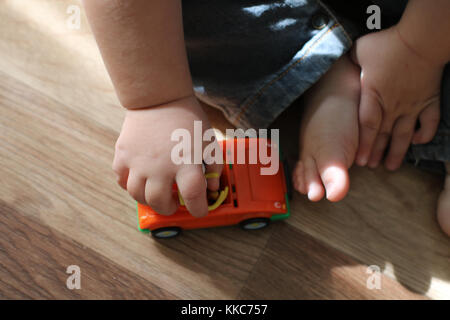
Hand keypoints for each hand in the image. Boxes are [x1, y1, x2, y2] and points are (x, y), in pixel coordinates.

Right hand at [112, 96, 222, 216]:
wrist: (159, 98)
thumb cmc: (187, 120)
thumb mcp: (209, 142)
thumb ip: (214, 168)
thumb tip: (212, 189)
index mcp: (186, 164)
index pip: (193, 198)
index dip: (199, 209)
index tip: (200, 210)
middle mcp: (160, 167)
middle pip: (161, 202)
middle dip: (169, 208)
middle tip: (174, 203)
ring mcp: (138, 163)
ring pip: (138, 195)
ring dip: (149, 200)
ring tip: (156, 193)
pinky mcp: (123, 156)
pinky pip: (122, 180)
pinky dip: (130, 185)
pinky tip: (140, 180)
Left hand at [352, 26, 442, 169]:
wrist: (422, 39)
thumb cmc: (388, 44)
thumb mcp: (359, 52)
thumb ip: (349, 62)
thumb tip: (340, 65)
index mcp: (373, 96)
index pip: (367, 127)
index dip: (363, 145)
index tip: (359, 161)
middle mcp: (393, 105)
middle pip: (383, 135)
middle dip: (376, 153)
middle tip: (371, 167)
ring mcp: (412, 105)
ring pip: (404, 135)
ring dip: (397, 152)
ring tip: (391, 166)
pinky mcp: (430, 100)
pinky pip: (429, 123)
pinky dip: (425, 134)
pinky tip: (418, 142)